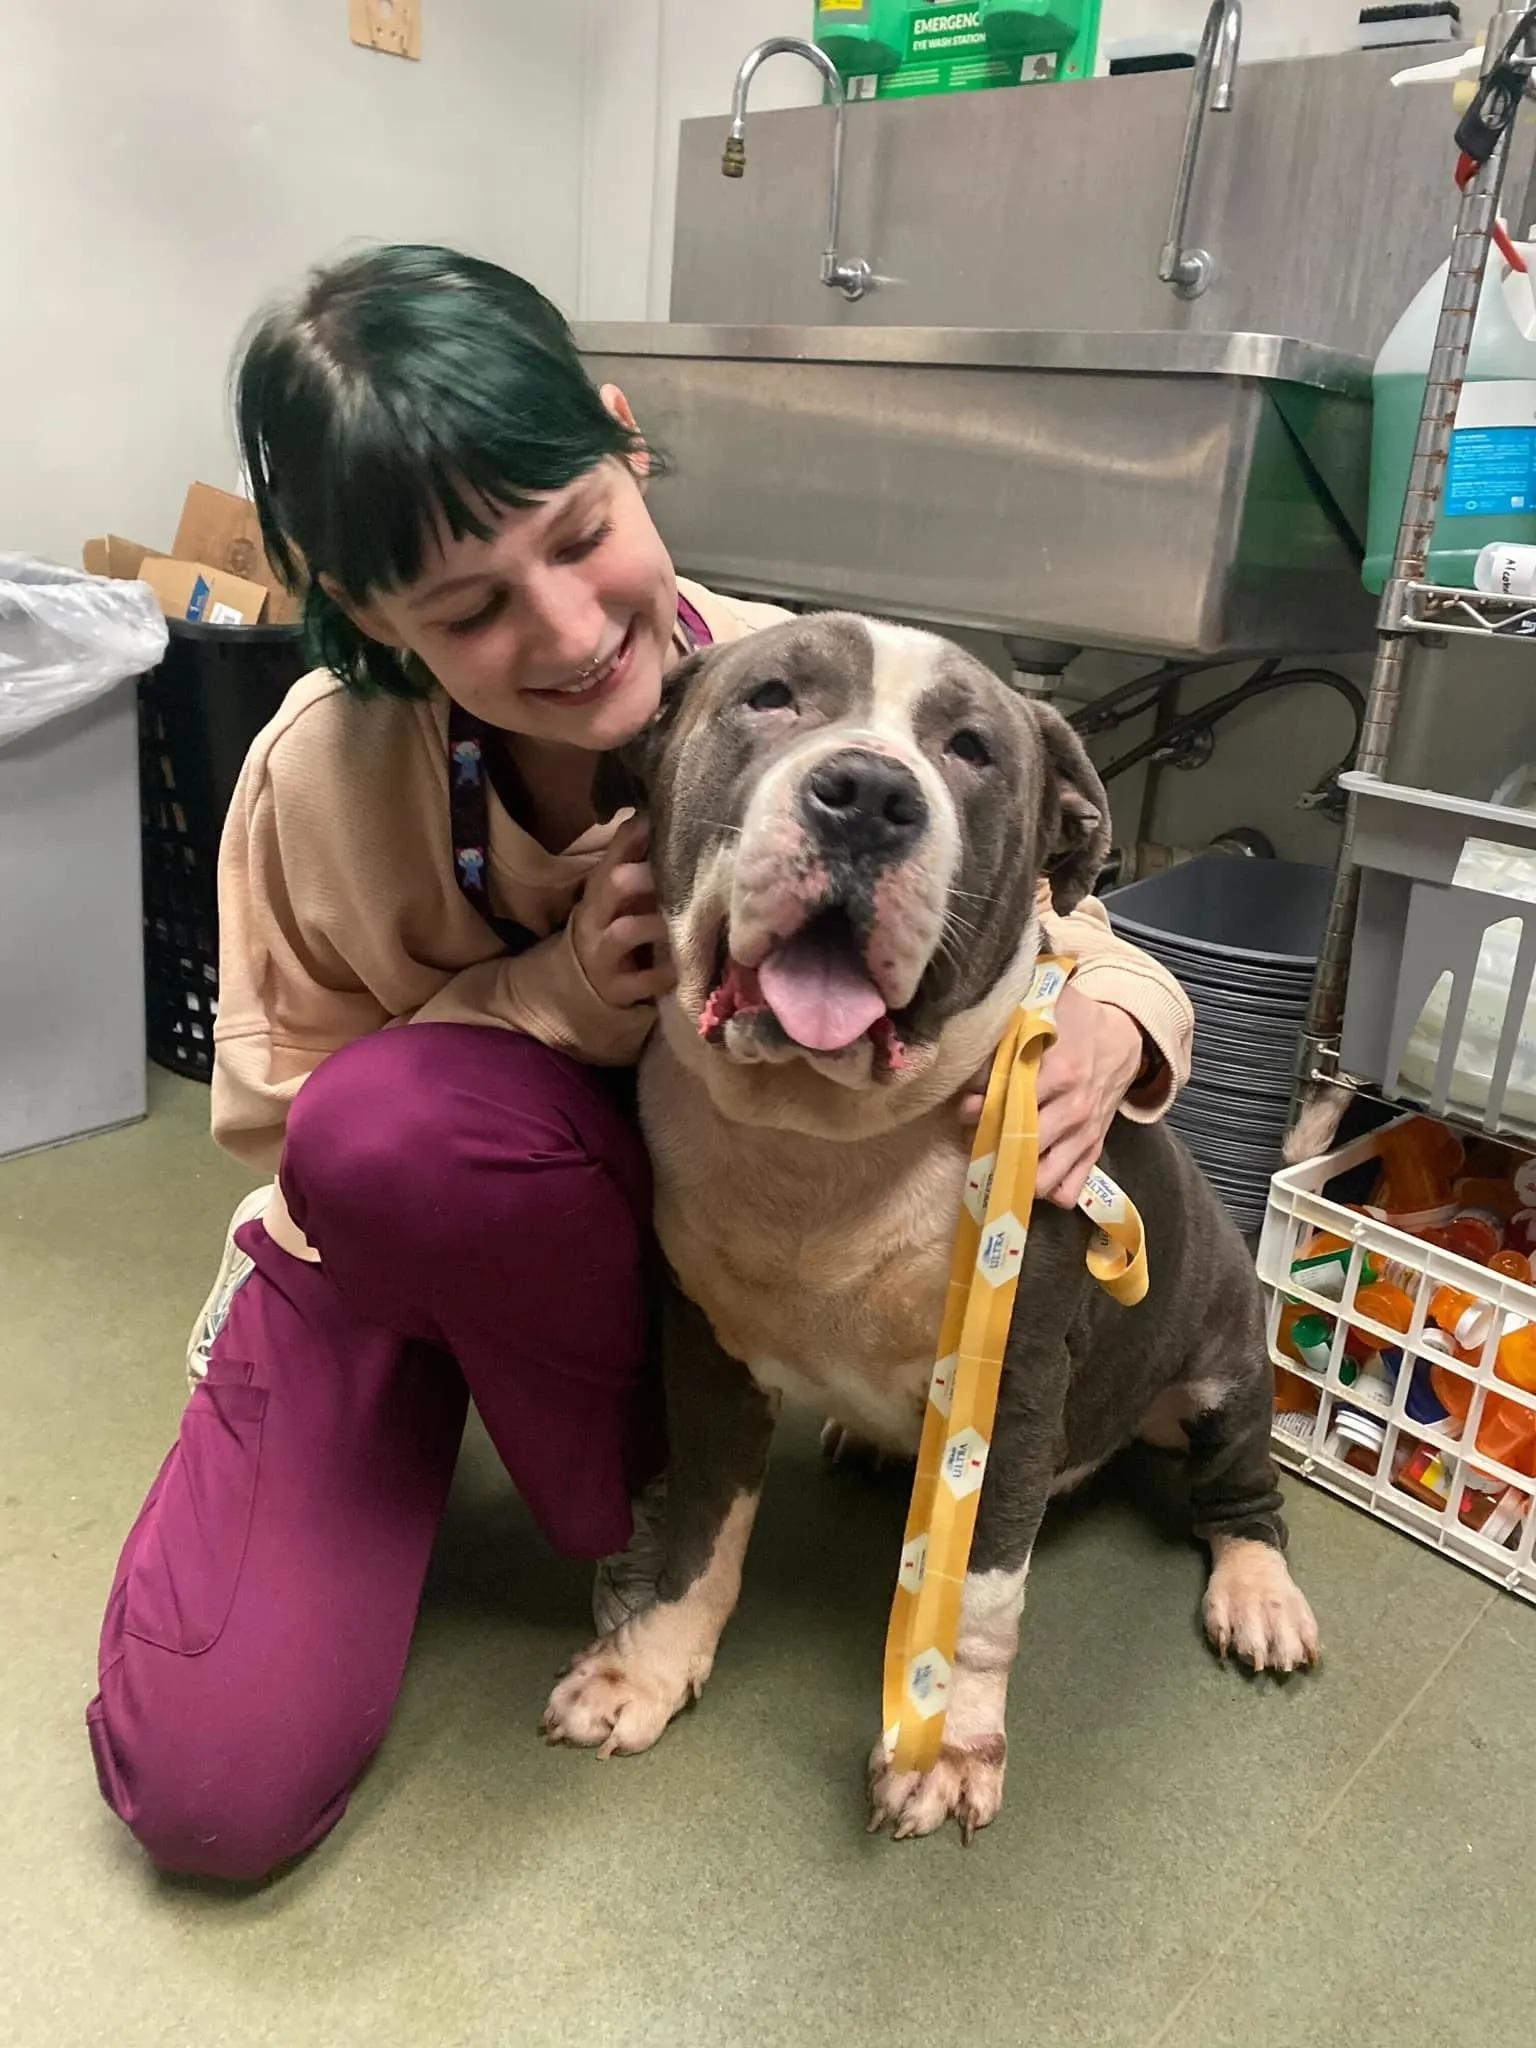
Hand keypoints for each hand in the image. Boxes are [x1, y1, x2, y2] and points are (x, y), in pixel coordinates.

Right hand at [570, 815, 675, 1007]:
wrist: (581, 983)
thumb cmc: (611, 925)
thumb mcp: (616, 893)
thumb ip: (637, 860)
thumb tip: (662, 816)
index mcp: (599, 887)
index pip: (615, 850)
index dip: (639, 834)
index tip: (668, 825)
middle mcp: (596, 916)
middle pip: (615, 883)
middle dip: (648, 875)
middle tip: (683, 875)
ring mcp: (603, 953)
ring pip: (626, 931)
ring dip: (657, 924)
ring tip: (685, 924)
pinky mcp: (616, 988)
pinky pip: (642, 981)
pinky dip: (665, 974)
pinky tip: (684, 967)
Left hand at [956, 983, 1145, 1208]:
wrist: (1124, 1038)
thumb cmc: (1075, 1022)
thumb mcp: (1044, 1011)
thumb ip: (1009, 1031)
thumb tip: (971, 1052)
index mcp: (1061, 1072)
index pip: (1011, 1102)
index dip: (979, 1108)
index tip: (964, 1107)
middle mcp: (1075, 1110)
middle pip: (1023, 1146)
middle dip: (990, 1145)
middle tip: (972, 1136)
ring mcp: (1085, 1135)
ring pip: (1043, 1177)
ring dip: (1014, 1175)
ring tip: (994, 1159)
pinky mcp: (1093, 1151)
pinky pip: (1068, 1189)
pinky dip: (1046, 1190)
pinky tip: (1026, 1173)